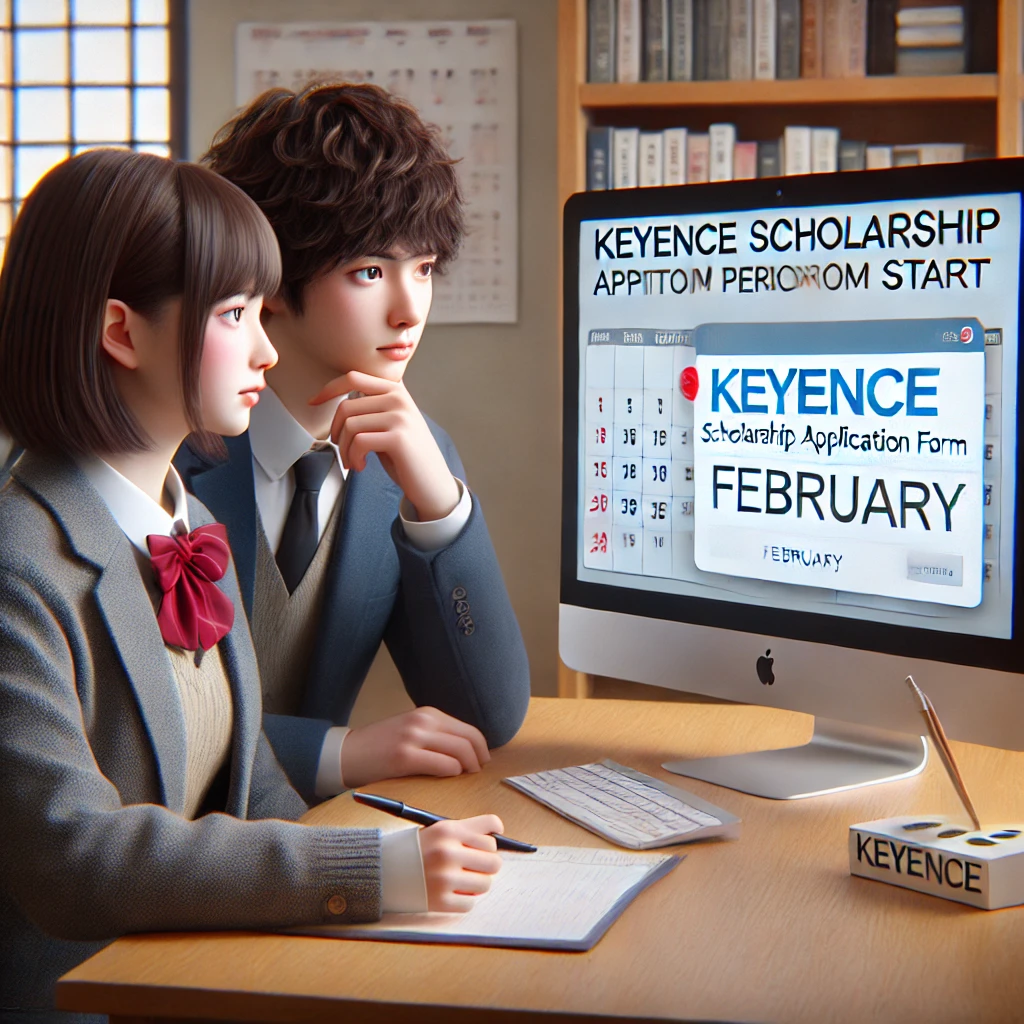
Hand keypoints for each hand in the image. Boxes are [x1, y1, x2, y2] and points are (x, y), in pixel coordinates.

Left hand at [309, 370, 459, 521]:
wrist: (432, 482)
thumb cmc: (406, 455)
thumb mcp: (390, 423)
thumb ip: (371, 407)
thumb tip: (338, 397)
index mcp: (395, 390)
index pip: (353, 377)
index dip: (328, 389)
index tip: (314, 402)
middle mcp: (399, 398)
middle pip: (346, 406)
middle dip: (336, 433)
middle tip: (342, 450)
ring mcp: (400, 416)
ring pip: (350, 425)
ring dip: (344, 449)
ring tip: (353, 461)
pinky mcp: (398, 437)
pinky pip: (358, 442)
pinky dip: (353, 457)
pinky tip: (361, 466)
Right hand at [341, 706, 490, 789]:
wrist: (346, 754)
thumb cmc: (379, 747)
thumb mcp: (411, 730)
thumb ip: (435, 735)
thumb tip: (466, 751)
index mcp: (427, 714)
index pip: (468, 729)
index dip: (481, 747)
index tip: (481, 760)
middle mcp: (422, 721)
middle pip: (468, 740)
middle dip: (479, 759)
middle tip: (477, 772)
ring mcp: (413, 738)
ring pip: (460, 752)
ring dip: (468, 767)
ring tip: (465, 777)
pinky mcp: (404, 757)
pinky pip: (443, 765)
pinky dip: (452, 773)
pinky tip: (449, 778)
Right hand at [419, 815, 503, 912]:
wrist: (385, 870)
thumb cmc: (418, 849)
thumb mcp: (441, 829)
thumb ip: (471, 828)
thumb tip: (500, 830)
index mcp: (449, 831)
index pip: (491, 836)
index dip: (490, 842)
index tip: (485, 846)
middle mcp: (448, 853)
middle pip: (493, 862)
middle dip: (487, 865)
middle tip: (474, 866)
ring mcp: (444, 879)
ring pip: (485, 884)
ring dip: (477, 883)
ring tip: (463, 879)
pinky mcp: (440, 901)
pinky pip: (470, 904)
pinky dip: (464, 900)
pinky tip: (452, 892)